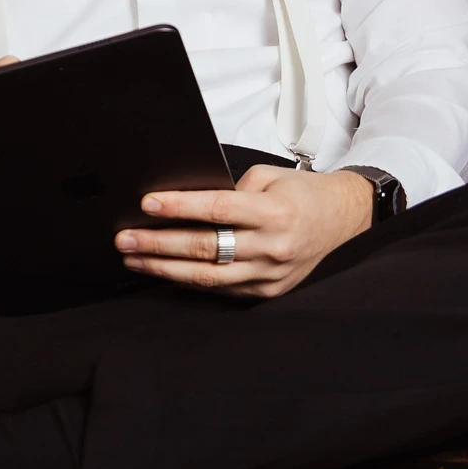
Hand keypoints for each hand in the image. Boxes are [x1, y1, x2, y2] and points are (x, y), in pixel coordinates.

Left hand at [114, 165, 374, 297]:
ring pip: (208, 276)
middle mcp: (271, 247)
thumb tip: (185, 203)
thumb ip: (230, 190)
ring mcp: (270, 274)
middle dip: (159, 244)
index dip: (179, 207)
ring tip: (134, 258)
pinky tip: (165, 272)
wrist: (342, 219)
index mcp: (273, 212)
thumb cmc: (301, 192)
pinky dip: (190, 281)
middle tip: (125, 238)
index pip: (217, 210)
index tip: (147, 204)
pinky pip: (222, 289)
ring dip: (165, 268)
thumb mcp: (267, 177)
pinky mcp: (267, 291)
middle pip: (205, 248)